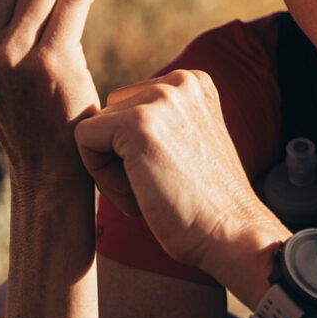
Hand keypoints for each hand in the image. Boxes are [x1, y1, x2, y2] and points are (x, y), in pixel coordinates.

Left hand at [74, 69, 286, 277]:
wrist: (233, 235)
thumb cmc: (209, 204)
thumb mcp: (191, 143)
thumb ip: (161, 122)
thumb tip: (104, 121)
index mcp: (194, 83)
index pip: (131, 105)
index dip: (138, 149)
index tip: (170, 175)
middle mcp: (180, 81)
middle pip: (111, 113)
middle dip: (122, 155)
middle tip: (159, 187)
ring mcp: (160, 99)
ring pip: (96, 129)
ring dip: (113, 169)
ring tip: (153, 192)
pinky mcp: (136, 124)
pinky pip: (83, 140)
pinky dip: (100, 176)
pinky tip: (138, 196)